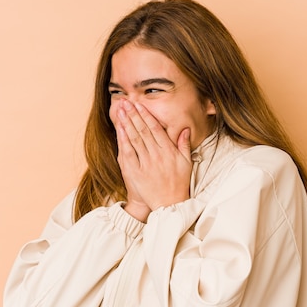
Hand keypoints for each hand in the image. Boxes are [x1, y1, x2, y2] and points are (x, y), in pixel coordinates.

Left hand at [115, 100, 191, 216]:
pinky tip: (119, 130)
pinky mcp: (135, 172)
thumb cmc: (179, 183)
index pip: (156, 129)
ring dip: (126, 123)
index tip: (139, 105)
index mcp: (169, 152)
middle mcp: (156, 155)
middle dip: (134, 115)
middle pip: (143, 131)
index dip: (146, 116)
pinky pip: (128, 153)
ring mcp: (145, 163)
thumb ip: (184, 145)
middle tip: (126, 102)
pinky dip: (123, 140)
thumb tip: (184, 129)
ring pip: (134, 139)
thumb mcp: (186, 164)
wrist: (169, 204)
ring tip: (121, 111)